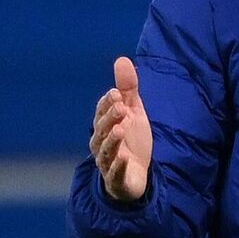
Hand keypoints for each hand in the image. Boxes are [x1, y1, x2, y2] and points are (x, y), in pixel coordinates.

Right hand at [89, 56, 153, 201]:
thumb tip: (122, 59)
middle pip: (102, 130)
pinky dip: (118, 165)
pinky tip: (125, 157)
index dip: (107, 104)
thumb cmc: (131, 140)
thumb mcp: (133, 111)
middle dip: (110, 118)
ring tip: (121, 129)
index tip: (116, 94)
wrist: (136, 173)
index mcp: (104, 126)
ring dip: (112, 140)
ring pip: (106, 151)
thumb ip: (127, 88)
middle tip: (122, 108)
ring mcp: (108, 162)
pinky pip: (114, 173)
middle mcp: (102, 143)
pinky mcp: (116, 178)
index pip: (102, 113)